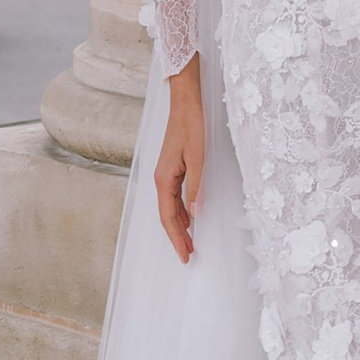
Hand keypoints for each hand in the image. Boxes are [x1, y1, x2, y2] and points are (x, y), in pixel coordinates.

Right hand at [155, 67, 204, 261]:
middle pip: (167, 216)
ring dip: (179, 226)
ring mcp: (165, 174)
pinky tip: (190, 218)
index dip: (176, 238)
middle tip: (188, 256)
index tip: (185, 256)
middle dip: (177, 237)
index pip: (168, 217)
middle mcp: (161, 179)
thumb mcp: (198, 157)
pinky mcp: (172, 168)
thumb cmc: (191, 126)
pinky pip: (174, 197)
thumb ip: (197, 186)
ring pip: (170, 207)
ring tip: (189, 243)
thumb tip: (195, 213)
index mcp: (164, 179)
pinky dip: (180, 212)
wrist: (185, 103)